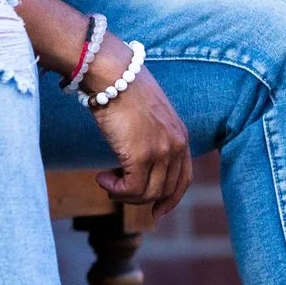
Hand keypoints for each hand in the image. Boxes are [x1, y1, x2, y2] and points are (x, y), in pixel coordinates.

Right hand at [85, 37, 190, 218]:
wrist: (112, 73)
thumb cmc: (122, 86)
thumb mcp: (146, 113)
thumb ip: (150, 133)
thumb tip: (136, 152)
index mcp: (181, 135)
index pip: (184, 178)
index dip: (170, 199)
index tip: (156, 211)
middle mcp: (176, 145)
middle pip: (165, 190)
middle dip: (141, 199)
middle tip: (116, 190)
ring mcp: (161, 151)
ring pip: (148, 194)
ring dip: (124, 194)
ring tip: (107, 182)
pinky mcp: (141, 155)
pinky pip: (132, 189)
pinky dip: (115, 189)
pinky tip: (101, 178)